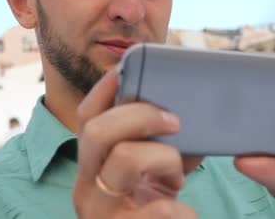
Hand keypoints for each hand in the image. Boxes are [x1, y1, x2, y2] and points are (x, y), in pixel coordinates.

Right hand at [73, 70, 200, 217]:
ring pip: (126, 158)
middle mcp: (86, 188)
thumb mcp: (151, 177)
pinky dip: (182, 210)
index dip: (104, 90)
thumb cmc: (152, 212)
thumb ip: (159, 146)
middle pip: (98, 131)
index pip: (86, 119)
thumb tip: (189, 113)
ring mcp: (101, 212)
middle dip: (140, 115)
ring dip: (164, 160)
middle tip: (175, 120)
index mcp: (91, 168)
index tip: (127, 69)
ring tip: (176, 178)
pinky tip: (184, 215)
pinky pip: (160, 209)